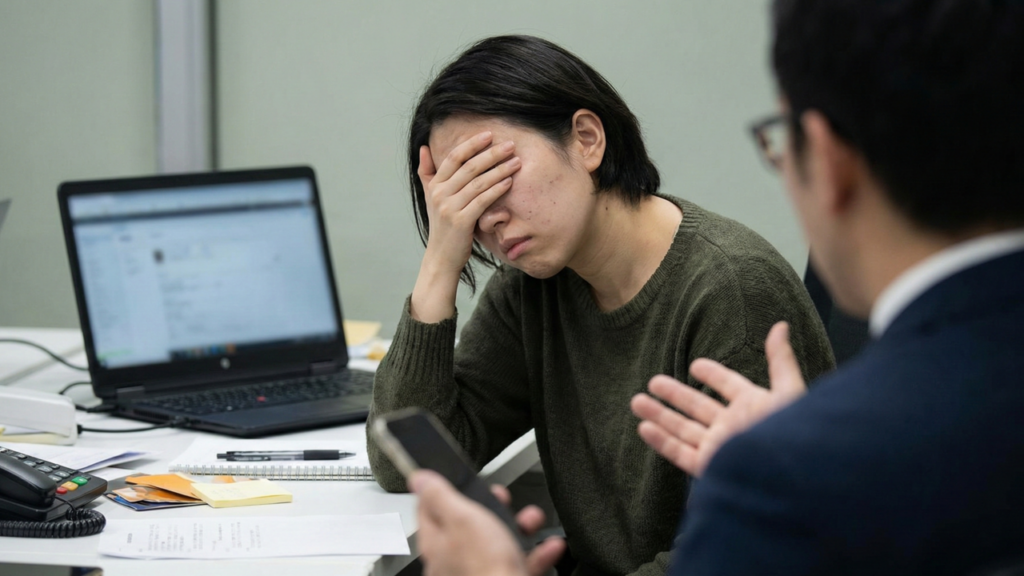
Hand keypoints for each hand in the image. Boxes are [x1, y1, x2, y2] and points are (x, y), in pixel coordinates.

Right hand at [411, 132, 521, 322]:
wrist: (441, 257)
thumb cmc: (442, 226)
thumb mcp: (430, 198)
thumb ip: (427, 173)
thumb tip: (425, 147)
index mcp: (435, 185)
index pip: (454, 157)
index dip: (472, 144)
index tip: (489, 135)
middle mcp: (440, 194)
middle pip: (469, 167)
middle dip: (492, 154)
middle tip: (510, 145)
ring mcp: (450, 208)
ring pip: (478, 182)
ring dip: (499, 170)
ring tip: (516, 162)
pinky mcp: (462, 221)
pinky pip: (482, 200)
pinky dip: (496, 189)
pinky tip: (509, 181)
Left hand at [411, 470, 564, 575]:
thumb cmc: (485, 567)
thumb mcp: (462, 518)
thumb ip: (440, 496)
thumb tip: (419, 479)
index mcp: (436, 543)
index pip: (428, 509)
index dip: (442, 490)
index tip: (457, 480)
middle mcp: (452, 561)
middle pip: (468, 524)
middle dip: (491, 507)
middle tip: (501, 498)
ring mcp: (477, 572)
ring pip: (497, 541)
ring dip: (520, 526)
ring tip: (531, 519)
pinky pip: (520, 561)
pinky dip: (537, 552)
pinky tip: (549, 546)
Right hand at [630, 321, 806, 476]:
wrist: (791, 474)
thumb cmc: (794, 432)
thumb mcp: (789, 390)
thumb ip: (780, 360)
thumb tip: (781, 325)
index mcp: (754, 406)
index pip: (729, 386)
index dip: (713, 375)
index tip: (696, 365)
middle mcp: (733, 426)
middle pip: (697, 407)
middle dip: (674, 395)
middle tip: (653, 382)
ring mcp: (719, 446)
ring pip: (683, 429)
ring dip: (659, 415)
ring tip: (636, 401)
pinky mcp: (709, 466)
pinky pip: (680, 452)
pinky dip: (661, 441)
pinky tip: (644, 427)